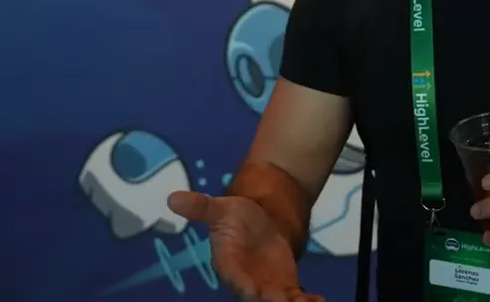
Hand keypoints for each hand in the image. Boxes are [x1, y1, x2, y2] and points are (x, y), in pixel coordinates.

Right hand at [167, 191, 323, 301]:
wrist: (259, 221)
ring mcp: (265, 287)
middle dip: (267, 300)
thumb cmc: (235, 216)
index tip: (251, 290)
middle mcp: (245, 281)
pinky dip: (305, 301)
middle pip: (255, 297)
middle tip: (280, 301)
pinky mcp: (284, 287)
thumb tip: (172, 198)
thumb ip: (200, 207)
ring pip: (276, 301)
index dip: (241, 284)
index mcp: (227, 263)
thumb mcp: (220, 207)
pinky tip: (317, 300)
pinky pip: (294, 299)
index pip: (232, 277)